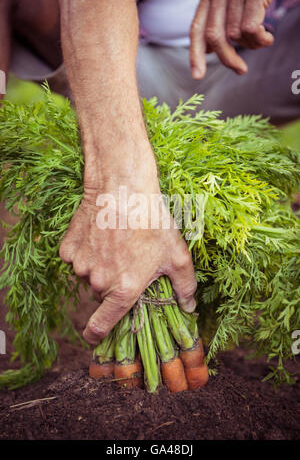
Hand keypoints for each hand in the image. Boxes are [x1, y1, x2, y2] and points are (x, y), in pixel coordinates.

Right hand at [59, 183, 196, 345]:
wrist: (122, 188)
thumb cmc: (152, 221)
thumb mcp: (177, 255)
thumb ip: (185, 287)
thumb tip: (189, 308)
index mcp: (123, 290)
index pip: (100, 327)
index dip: (97, 336)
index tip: (97, 337)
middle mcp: (97, 282)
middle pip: (102, 296)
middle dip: (113, 286)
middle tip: (128, 263)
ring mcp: (79, 265)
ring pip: (89, 276)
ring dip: (100, 268)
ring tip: (117, 244)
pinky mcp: (68, 249)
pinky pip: (76, 259)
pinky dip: (87, 253)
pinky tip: (102, 236)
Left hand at [190, 0, 282, 78]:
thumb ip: (221, 18)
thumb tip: (209, 49)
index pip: (197, 27)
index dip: (195, 54)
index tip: (197, 76)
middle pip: (214, 35)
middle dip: (226, 58)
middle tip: (240, 70)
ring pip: (234, 34)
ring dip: (250, 46)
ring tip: (262, 40)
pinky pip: (250, 29)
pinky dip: (260, 40)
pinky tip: (268, 37)